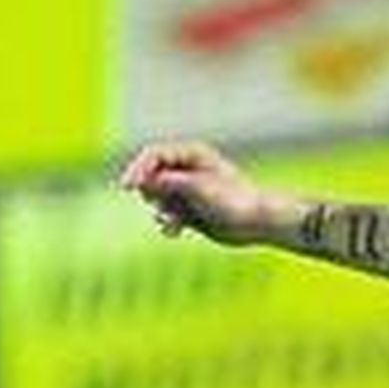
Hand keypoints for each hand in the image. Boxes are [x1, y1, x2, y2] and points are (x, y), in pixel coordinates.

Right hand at [119, 140, 277, 245]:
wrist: (258, 224)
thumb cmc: (234, 201)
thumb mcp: (199, 189)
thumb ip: (171, 183)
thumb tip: (146, 182)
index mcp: (192, 155)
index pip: (154, 156)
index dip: (138, 169)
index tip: (129, 187)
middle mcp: (188, 171)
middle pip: (151, 177)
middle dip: (151, 192)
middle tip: (162, 204)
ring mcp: (188, 193)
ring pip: (158, 199)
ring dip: (161, 211)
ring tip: (174, 221)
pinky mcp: (191, 213)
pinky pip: (168, 217)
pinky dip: (168, 224)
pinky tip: (175, 232)